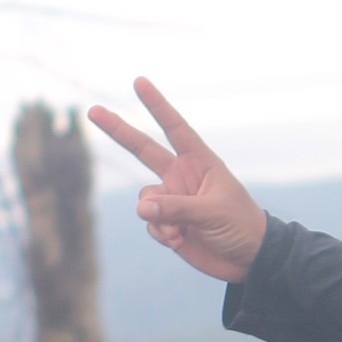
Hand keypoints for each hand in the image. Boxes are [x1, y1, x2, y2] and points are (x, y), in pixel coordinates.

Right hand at [87, 77, 267, 282]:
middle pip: (142, 149)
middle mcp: (182, 176)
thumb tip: (141, 208)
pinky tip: (181, 240)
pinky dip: (162, 233)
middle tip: (92, 110)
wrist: (249, 259)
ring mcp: (172, 199)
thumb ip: (176, 207)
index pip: (175, 128)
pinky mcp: (167, 223)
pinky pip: (150, 223)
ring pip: (145, 200)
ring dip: (159, 217)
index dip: (157, 105)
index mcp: (200, 162)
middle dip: (118, 130)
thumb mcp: (213, 212)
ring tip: (183, 230)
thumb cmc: (241, 226)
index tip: (139, 82)